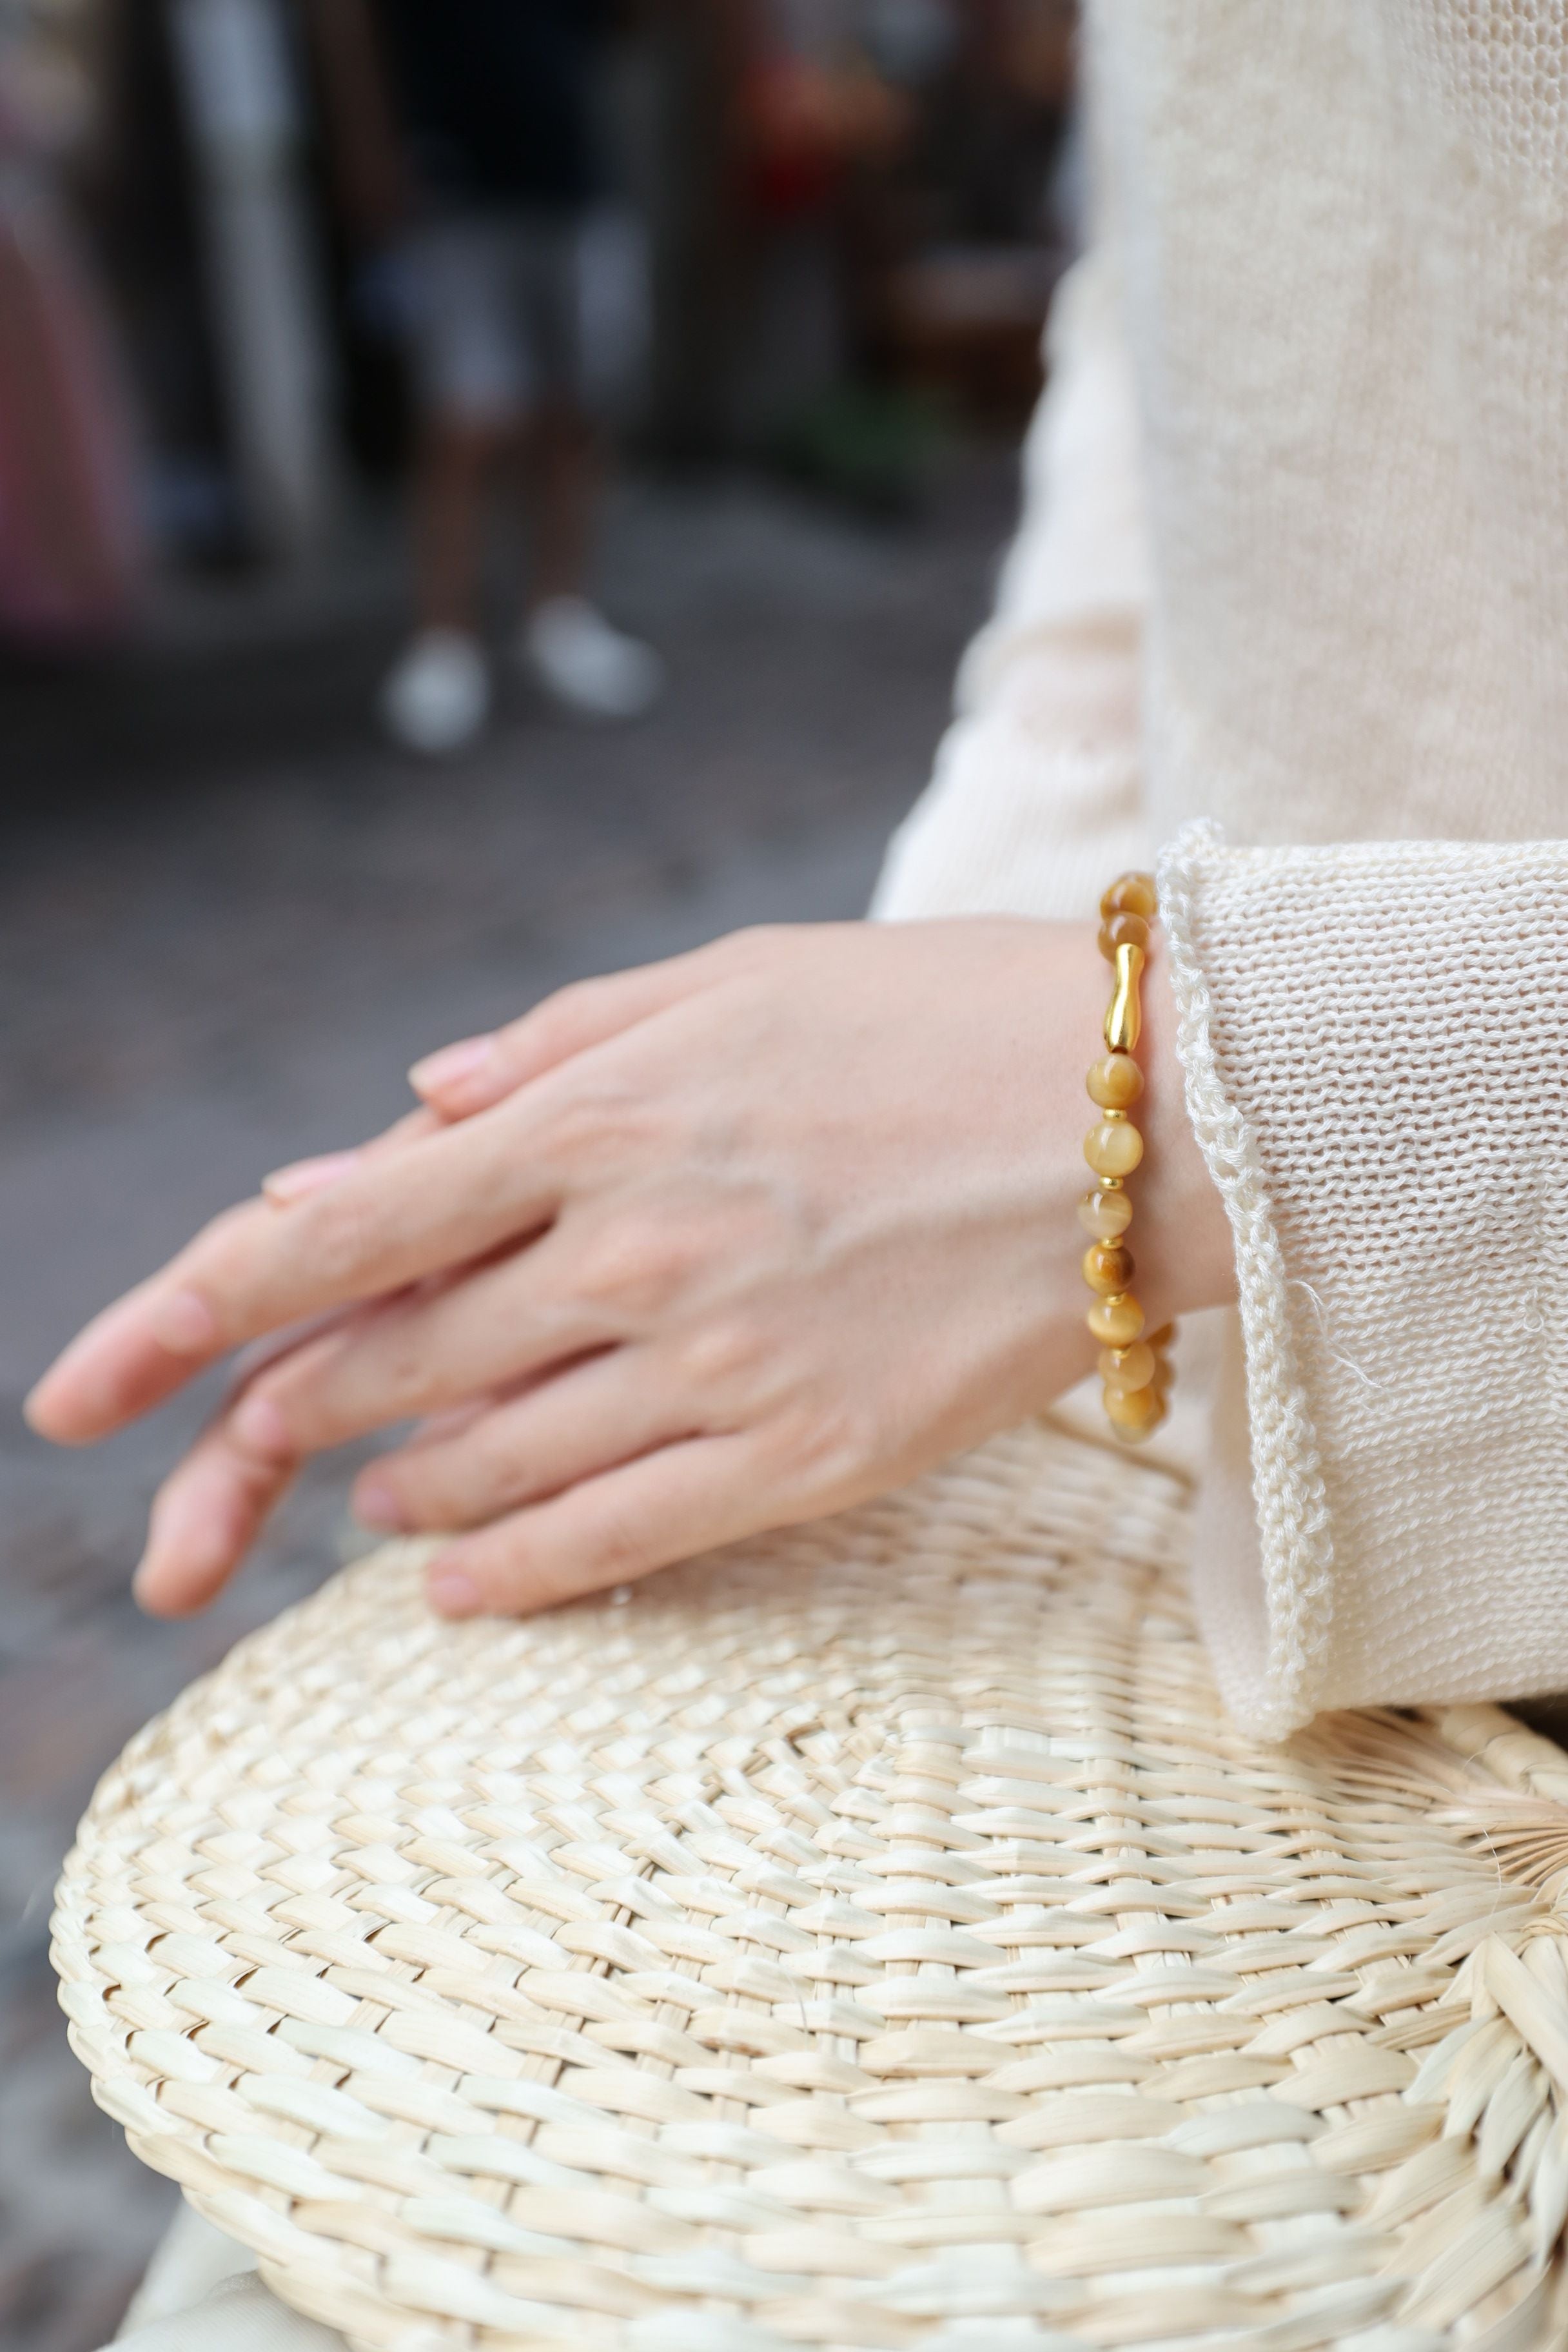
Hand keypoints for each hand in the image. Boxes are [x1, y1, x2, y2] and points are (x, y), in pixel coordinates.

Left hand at [26, 921, 1232, 1619]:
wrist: (1158, 1110)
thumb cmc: (937, 1015)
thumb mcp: (731, 978)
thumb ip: (556, 1047)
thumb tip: (405, 1110)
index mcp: (590, 1115)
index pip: (324, 1235)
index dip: (172, 1317)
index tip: (74, 1400)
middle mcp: (627, 1250)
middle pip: (375, 1370)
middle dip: (255, 1444)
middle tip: (196, 1513)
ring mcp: (715, 1365)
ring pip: (477, 1467)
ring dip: (389, 1490)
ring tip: (360, 1500)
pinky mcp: (808, 1458)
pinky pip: (608, 1543)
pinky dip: (500, 1574)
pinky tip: (446, 1590)